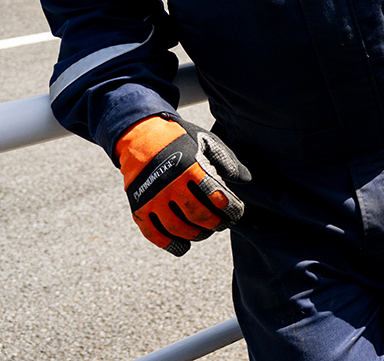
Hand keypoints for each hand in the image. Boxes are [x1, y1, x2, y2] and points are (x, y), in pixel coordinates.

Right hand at [115, 113, 250, 256]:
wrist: (141, 137)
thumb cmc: (181, 141)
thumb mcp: (206, 142)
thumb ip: (227, 160)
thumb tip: (245, 180)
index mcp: (191, 167)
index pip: (216, 195)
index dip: (230, 209)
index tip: (236, 213)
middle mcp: (171, 184)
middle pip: (198, 214)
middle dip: (215, 223)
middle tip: (222, 224)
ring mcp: (153, 198)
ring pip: (177, 227)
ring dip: (196, 235)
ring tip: (205, 232)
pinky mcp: (139, 207)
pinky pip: (153, 233)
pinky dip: (169, 243)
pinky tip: (183, 246)